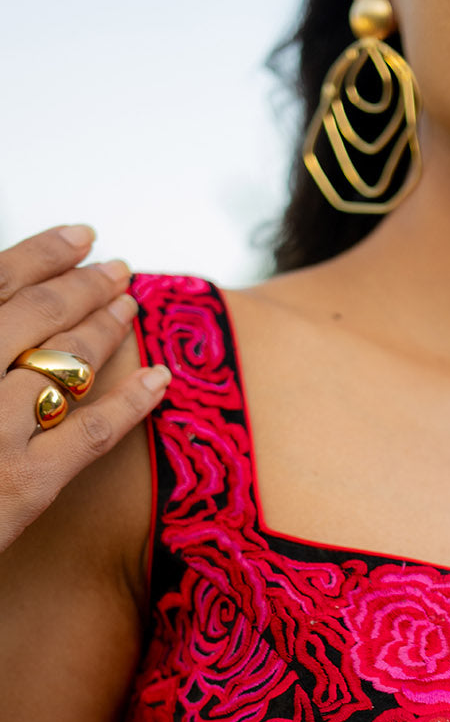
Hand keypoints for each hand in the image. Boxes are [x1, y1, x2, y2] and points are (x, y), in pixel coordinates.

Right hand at [0, 223, 169, 551]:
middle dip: (84, 285)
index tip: (78, 237)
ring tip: (131, 306)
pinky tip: (161, 379)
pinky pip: (92, 434)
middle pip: (36, 314)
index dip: (41, 253)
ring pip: (67, 364)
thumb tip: (16, 315)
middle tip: (117, 270)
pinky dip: (132, 403)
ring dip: (107, 328)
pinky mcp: (24, 485)